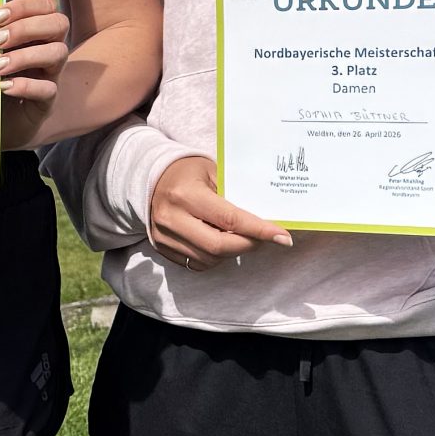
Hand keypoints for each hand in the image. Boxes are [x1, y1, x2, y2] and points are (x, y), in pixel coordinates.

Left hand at [0, 0, 70, 147]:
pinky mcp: (47, 101)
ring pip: (58, 53)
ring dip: (26, 55)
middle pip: (59, 24)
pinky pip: (48, 89)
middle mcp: (49, 49)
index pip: (46, 6)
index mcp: (37, 32)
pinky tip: (4, 87)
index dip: (25, 6)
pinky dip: (26, 86)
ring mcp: (51, 75)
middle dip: (26, 27)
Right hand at [147, 154, 292, 269]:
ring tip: (240, 237)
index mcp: (186, 194)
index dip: (259, 230)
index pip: (229, 219)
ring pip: (209, 258)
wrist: (151, 178)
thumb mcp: (214, 173)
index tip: (283, 238)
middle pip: (219, 246)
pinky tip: (220, 242)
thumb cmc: (189, 172)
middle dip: (249, 245)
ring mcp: (164, 236)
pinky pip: (196, 263)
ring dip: (232, 252)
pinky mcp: (161, 247)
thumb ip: (236, 196)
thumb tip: (267, 220)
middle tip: (265, 238)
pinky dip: (214, 257)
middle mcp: (171, 218)